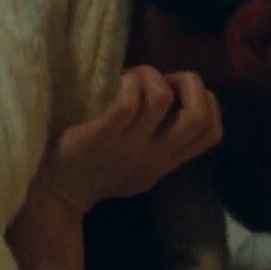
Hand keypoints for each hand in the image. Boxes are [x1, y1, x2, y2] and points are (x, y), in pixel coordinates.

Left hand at [35, 65, 221, 214]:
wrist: (56, 193)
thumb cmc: (98, 172)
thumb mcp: (142, 167)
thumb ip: (162, 143)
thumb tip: (175, 96)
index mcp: (168, 161)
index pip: (213, 132)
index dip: (207, 103)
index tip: (179, 95)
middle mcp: (155, 156)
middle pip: (199, 117)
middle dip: (190, 83)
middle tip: (163, 80)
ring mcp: (129, 146)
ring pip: (161, 98)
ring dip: (150, 76)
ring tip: (130, 78)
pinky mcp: (102, 135)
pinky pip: (128, 102)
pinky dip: (128, 82)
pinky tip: (116, 81)